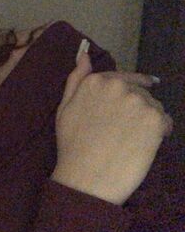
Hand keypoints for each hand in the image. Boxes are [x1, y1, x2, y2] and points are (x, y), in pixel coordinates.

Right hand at [50, 42, 173, 205]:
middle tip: (122, 132)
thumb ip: (76, 78)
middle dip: (136, 109)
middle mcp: (118, 86)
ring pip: (154, 106)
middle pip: (141, 93)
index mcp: (96, 81)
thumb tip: (84, 54)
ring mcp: (138, 101)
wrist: (86, 177)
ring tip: (131, 140)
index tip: (133, 104)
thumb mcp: (65, 107)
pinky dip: (160, 133)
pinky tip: (142, 146)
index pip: (124, 79)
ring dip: (148, 121)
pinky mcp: (154, 119)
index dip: (130, 92)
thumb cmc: (72, 145)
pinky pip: (166, 122)